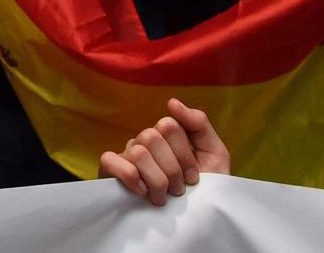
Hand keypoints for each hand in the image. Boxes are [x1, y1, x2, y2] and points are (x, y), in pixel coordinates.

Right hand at [99, 98, 229, 204]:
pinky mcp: (110, 171)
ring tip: (163, 197)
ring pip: (138, 152)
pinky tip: (142, 191)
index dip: (184, 155)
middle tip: (178, 189)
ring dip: (156, 180)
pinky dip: (129, 176)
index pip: (169, 125)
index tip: (193, 177)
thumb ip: (198, 125)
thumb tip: (171, 102)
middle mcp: (144, 142)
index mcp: (166, 135)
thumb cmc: (205, 188)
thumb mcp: (213, 155)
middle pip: (152, 137)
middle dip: (172, 170)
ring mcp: (126, 155)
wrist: (194, 222)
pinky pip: (110, 160)